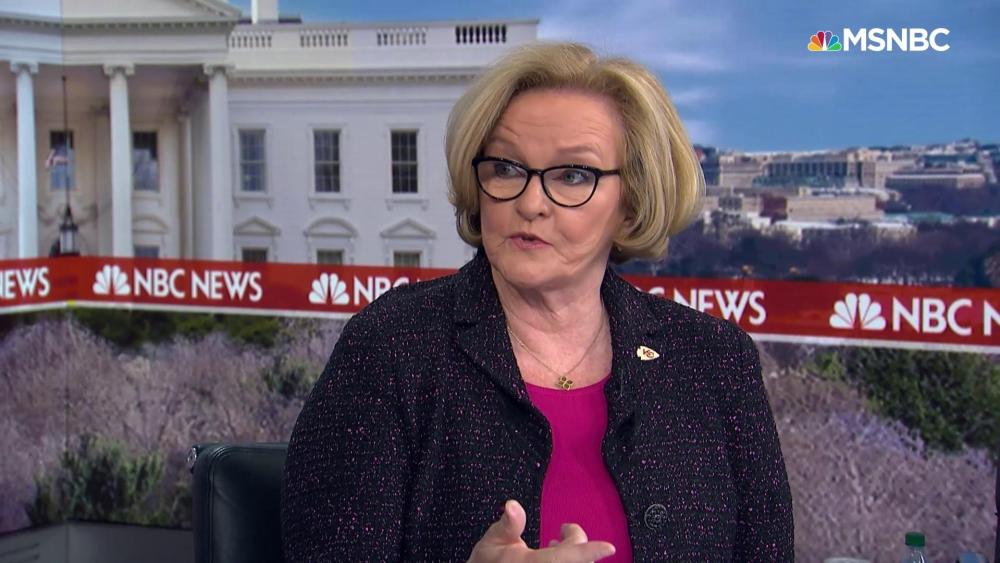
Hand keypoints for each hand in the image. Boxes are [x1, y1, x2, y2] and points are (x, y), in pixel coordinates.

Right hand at [467, 499, 615, 562]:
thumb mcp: (490, 543)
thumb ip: (507, 525)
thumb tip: (512, 505)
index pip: (567, 557)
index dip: (589, 551)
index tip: (609, 547)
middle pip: (578, 558)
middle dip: (575, 542)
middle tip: (562, 531)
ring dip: (574, 553)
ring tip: (556, 545)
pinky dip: (571, 559)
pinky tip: (554, 556)